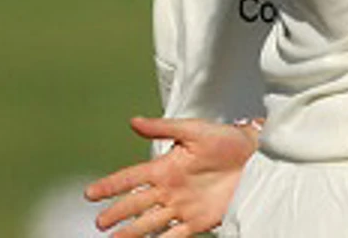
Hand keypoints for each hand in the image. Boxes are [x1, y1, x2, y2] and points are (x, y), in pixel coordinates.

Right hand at [84, 116, 257, 237]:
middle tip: (100, 222)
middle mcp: (169, 189)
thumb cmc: (228, 140)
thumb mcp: (196, 130)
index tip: (90, 193)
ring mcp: (181, 206)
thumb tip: (133, 121)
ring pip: (149, 223)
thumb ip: (165, 127)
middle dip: (116, 213)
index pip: (130, 177)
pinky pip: (175, 235)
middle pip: (134, 204)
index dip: (110, 185)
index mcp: (165, 167)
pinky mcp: (198, 220)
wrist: (258, 157)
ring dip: (131, 232)